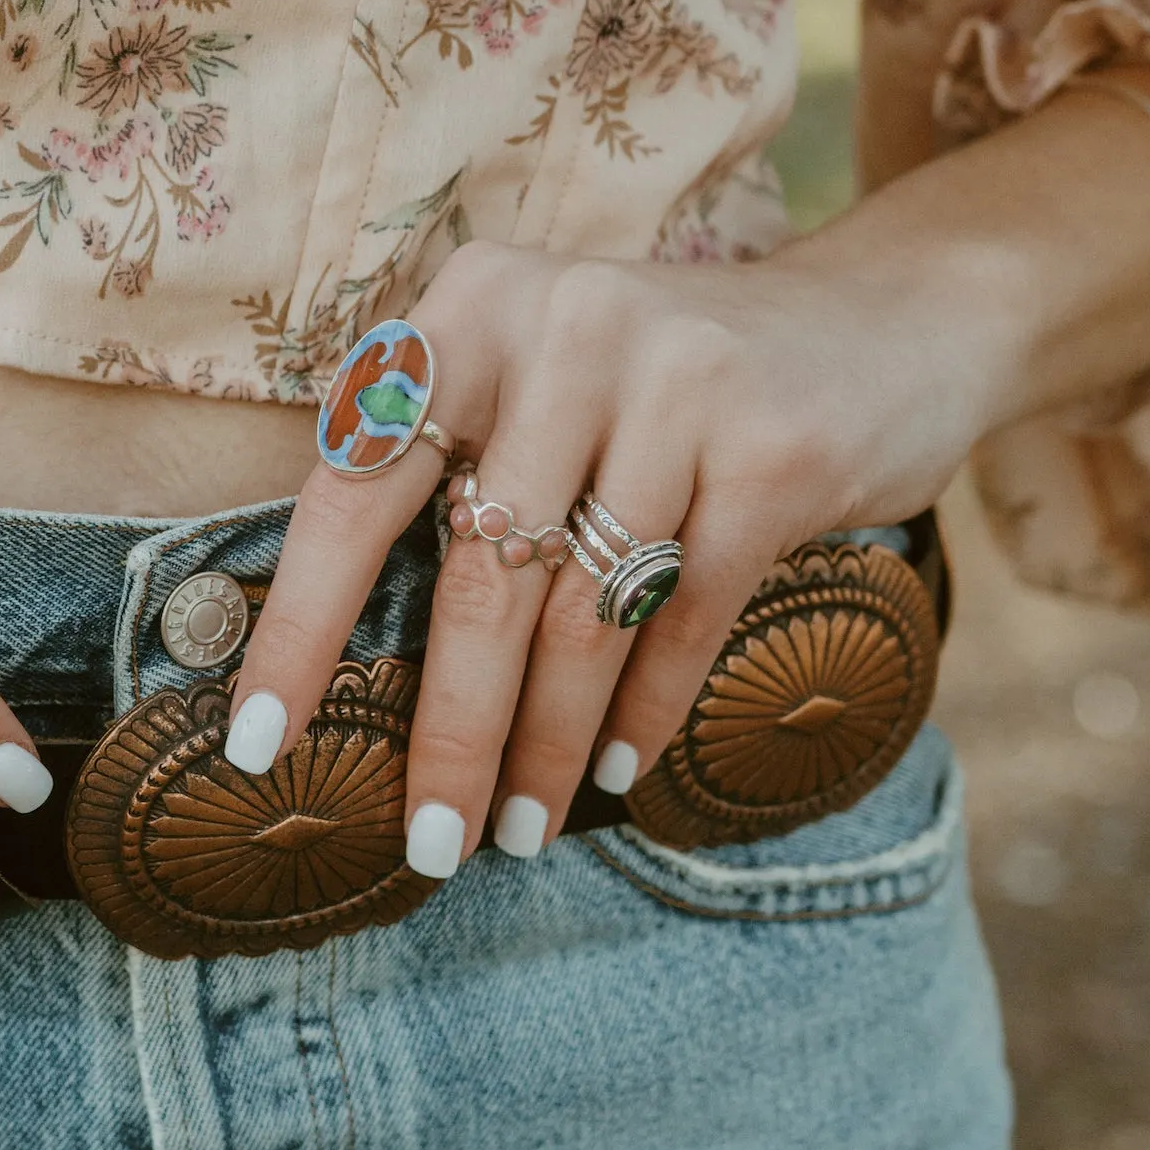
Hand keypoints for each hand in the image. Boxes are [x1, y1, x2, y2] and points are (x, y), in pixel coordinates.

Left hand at [222, 231, 1002, 873]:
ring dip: (542, 745)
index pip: (354, 488)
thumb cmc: (672, 384)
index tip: (256, 748)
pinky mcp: (774, 449)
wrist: (893, 320)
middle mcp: (566, 326)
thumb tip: (336, 655)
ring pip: (583, 614)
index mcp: (474, 305)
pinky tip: (614, 774)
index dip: (298, 626)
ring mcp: (678, 381)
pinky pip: (682, 618)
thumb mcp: (546, 376)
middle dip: (447, 733)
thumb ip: (454, 462)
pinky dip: (644, 712)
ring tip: (516, 831)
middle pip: (479, 577)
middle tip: (428, 844)